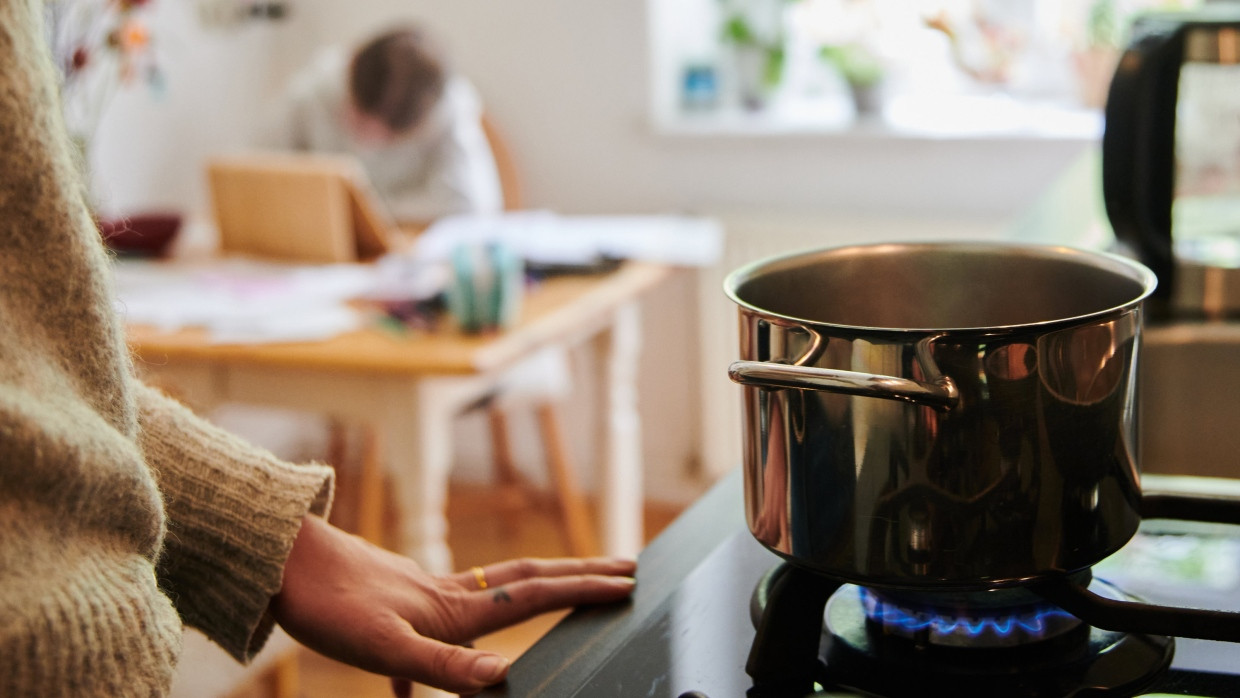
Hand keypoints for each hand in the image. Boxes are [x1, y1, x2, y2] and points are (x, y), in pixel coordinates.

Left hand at [269, 515, 636, 695]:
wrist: (276, 561)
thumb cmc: (325, 605)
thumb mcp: (383, 649)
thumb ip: (443, 667)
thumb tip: (505, 679)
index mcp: (455, 609)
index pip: (536, 594)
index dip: (584, 589)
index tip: (629, 582)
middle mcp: (448, 595)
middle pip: (529, 578)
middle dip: (581, 572)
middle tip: (626, 565)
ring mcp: (422, 594)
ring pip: (492, 590)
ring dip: (536, 588)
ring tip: (561, 591)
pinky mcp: (395, 602)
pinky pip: (437, 625)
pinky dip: (447, 649)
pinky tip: (416, 686)